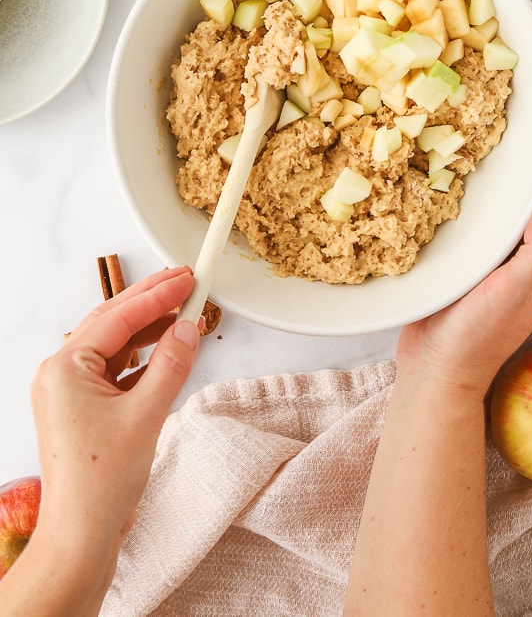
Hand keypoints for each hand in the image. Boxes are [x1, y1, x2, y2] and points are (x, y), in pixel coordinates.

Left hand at [29, 266, 199, 586]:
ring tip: (186, 312)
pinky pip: (116, 369)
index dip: (158, 294)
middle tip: (188, 280)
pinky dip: (143, 358)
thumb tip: (188, 327)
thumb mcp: (146, 415)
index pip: (119, 316)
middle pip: (113, 322)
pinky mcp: (82, 407)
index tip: (188, 277)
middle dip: (152, 302)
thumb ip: (171, 364)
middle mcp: (61, 373)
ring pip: (116, 344)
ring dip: (151, 329)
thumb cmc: (101, 483)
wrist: (81, 536)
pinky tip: (168, 350)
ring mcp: (69, 390)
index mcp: (65, 368)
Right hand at [396, 109, 531, 397]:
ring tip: (511, 140)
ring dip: (517, 174)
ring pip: (512, 208)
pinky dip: (485, 196)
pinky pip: (484, 220)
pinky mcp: (469, 264)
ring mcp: (497, 262)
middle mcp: (525, 258)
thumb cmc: (477, 336)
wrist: (436, 370)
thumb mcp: (513, 292)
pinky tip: (470, 181)